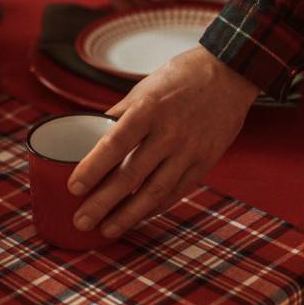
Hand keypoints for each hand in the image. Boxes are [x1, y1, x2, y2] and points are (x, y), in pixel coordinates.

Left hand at [68, 45, 260, 237]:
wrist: (229, 75)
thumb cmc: (180, 79)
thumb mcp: (144, 88)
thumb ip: (118, 116)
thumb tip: (91, 140)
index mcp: (149, 109)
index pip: (114, 144)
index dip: (92, 169)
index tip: (74, 188)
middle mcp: (170, 132)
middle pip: (131, 175)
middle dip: (103, 202)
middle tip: (82, 220)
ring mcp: (190, 150)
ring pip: (155, 192)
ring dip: (128, 215)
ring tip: (106, 229)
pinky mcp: (205, 162)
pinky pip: (176, 192)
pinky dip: (154, 207)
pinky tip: (137, 216)